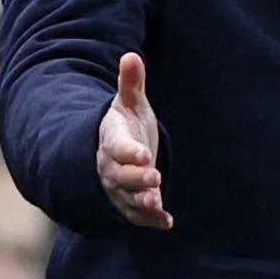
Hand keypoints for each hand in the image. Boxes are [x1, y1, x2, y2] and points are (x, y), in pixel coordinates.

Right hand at [98, 53, 170, 229]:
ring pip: (127, 199)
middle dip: (136, 179)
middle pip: (120, 177)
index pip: (117, 147)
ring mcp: (120, 188)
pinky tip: (167, 222)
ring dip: (142, 203)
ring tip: (157, 203)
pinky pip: (137, 215)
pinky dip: (150, 220)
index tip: (144, 154)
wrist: (114, 151)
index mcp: (112, 141)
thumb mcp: (129, 103)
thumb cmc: (125, 125)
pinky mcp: (130, 203)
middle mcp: (112, 167)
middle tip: (155, 179)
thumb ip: (130, 83)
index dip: (129, 152)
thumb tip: (131, 56)